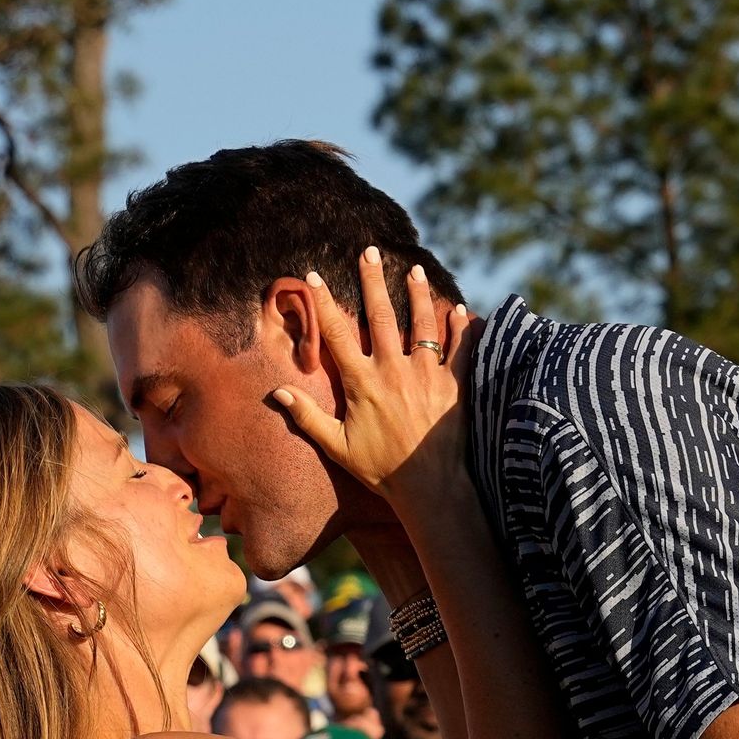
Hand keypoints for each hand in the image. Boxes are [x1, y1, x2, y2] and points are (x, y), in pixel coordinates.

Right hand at [273, 249, 472, 507]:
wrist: (431, 486)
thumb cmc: (383, 470)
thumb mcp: (338, 447)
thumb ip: (308, 417)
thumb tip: (276, 394)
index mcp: (362, 382)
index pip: (338, 333)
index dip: (324, 301)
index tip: (313, 275)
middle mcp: (394, 370)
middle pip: (380, 315)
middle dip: (372, 280)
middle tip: (369, 251)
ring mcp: (426, 375)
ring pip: (422, 324)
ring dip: (418, 294)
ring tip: (415, 270)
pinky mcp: (454, 385)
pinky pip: (460, 349)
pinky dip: (461, 328)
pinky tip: (461, 309)